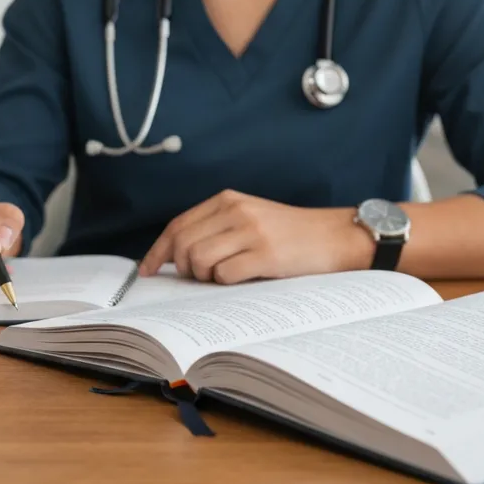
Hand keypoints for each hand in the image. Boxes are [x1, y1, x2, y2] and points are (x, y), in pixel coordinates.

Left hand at [139, 190, 371, 283]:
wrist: (337, 236)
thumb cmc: (291, 233)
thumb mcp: (250, 217)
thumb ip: (216, 228)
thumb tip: (175, 256)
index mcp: (227, 200)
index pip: (177, 226)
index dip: (158, 251)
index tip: (147, 270)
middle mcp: (235, 211)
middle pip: (182, 245)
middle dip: (182, 268)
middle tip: (200, 277)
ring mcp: (250, 231)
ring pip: (198, 260)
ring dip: (205, 277)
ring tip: (225, 277)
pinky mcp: (265, 254)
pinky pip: (224, 275)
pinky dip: (226, 283)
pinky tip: (242, 279)